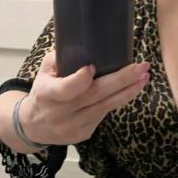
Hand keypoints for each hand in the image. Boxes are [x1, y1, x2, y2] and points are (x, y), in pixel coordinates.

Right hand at [19, 50, 149, 145]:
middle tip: (141, 67)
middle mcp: (60, 113)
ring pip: (105, 107)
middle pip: (95, 96)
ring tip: (144, 77)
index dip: (80, 80)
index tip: (93, 66)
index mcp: (46, 95)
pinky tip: (129, 90)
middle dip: (121, 80)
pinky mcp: (83, 134)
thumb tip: (86, 43)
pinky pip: (104, 115)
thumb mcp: (43, 73)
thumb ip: (60, 59)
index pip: (65, 89)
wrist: (33, 126)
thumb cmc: (42, 92)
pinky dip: (116, 101)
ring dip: (128, 92)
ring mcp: (73, 126)